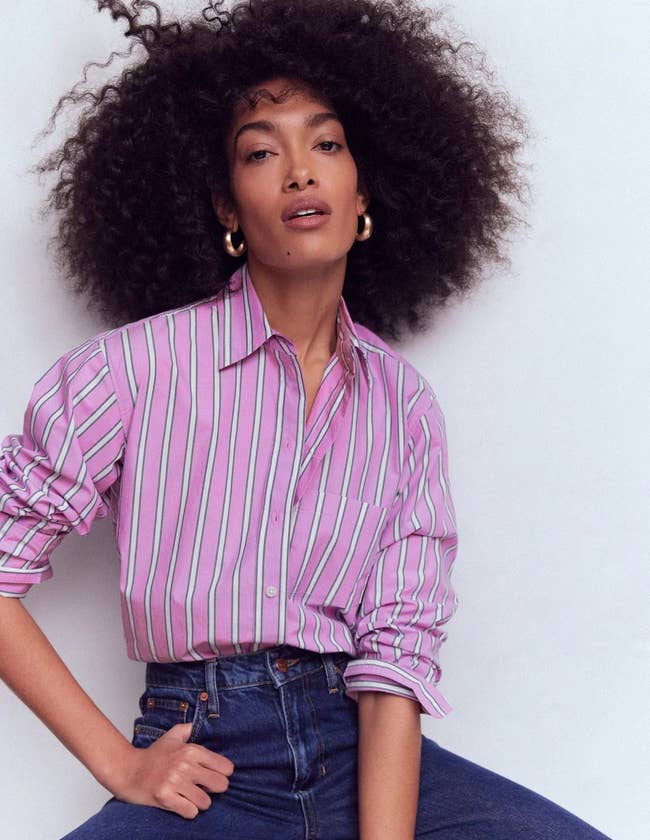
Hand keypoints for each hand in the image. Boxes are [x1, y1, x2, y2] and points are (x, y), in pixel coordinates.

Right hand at [110, 722, 234, 818]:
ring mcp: (175, 782)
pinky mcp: (166, 798)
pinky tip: (181, 803)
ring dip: (200, 802)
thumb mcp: (172, 736)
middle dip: (214, 789)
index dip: (222, 773)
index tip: (213, 775)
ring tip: (190, 796)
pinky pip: (190, 812)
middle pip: (221, 785)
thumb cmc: (153, 755)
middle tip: (204, 787)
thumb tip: (202, 724)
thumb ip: (189, 729)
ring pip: (206, 802)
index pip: (225, 767)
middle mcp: (186, 765)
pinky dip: (188, 811)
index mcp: (192, 750)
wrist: (128, 770)